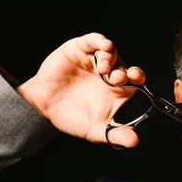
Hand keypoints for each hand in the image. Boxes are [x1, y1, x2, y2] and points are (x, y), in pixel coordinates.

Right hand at [16, 32, 144, 146]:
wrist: (43, 109)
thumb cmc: (73, 118)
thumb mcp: (96, 130)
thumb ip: (115, 135)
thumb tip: (134, 142)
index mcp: (118, 89)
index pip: (135, 80)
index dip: (138, 77)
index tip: (137, 80)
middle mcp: (110, 73)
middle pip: (124, 65)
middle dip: (124, 70)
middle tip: (117, 78)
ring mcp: (95, 60)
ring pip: (110, 53)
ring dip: (110, 58)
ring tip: (103, 69)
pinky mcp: (79, 50)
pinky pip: (92, 41)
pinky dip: (99, 40)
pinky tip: (104, 44)